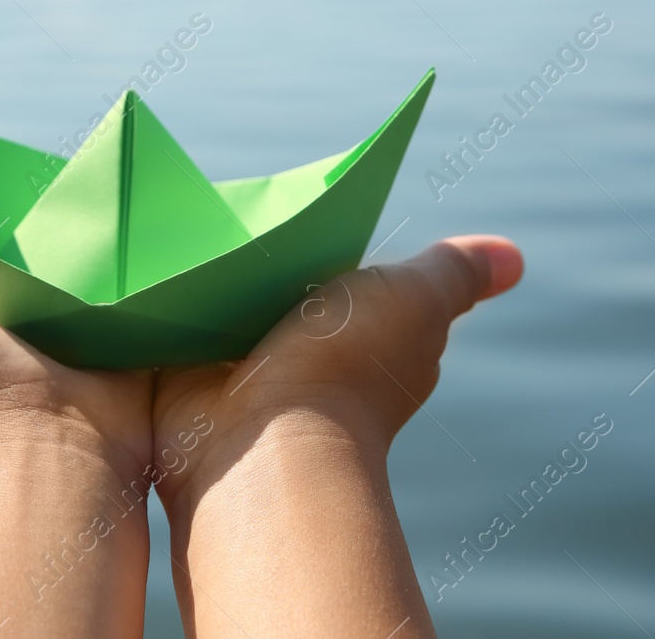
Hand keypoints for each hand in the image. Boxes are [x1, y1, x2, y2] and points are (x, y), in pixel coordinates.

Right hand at [150, 235, 522, 638]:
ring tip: (170, 230)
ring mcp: (229, 368)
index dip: (310, 246)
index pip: (326, 275)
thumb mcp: (414, 300)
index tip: (282, 209)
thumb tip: (514, 257)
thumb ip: (456, 273)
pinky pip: (159, 326)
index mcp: (349, 332)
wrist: (267, 443)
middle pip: (264, 284)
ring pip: (209, 303)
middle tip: (220, 212)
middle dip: (245, 257)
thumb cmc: (347, 365)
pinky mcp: (173, 374)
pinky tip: (140, 267)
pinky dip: (153, 304)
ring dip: (194, 278)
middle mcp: (291, 353)